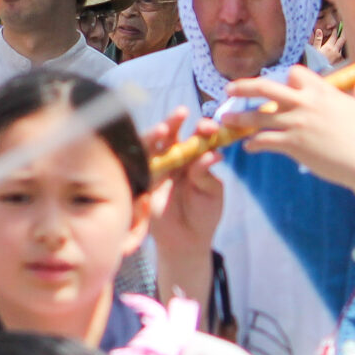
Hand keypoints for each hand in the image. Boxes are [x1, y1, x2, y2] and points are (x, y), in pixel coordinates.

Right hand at [146, 110, 224, 276]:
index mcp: (195, 158)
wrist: (187, 241)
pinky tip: (150, 154)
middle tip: (182, 113)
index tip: (209, 127)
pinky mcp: (144, 180)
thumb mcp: (211, 193)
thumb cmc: (203, 214)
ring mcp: (158, 168)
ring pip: (153, 144)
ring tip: (164, 128)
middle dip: (175, 122)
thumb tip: (212, 154)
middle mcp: (175, 159)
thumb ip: (206, 174)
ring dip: (156, 134)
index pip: (197, 136)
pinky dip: (146, 156)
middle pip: (172, 134)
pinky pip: (143, 164)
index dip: (202, 128)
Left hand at [223, 65, 354, 191]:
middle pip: (266, 88)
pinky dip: (254, 144)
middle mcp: (305, 104)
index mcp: (322, 91)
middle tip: (228, 89)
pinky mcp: (293, 145)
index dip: (286, 79)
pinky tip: (248, 147)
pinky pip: (264, 141)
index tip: (280, 86)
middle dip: (244, 87)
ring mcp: (297, 124)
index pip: (295, 74)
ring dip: (239, 118)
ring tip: (225, 121)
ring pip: (258, 117)